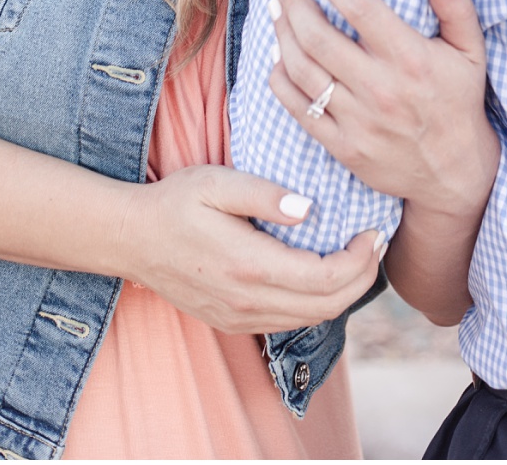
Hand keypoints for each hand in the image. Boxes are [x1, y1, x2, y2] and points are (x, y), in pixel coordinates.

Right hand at [114, 165, 380, 333]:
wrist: (129, 240)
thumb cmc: (175, 203)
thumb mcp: (219, 182)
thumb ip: (265, 195)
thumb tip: (308, 208)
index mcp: (249, 266)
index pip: (326, 279)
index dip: (361, 259)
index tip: (374, 230)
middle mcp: (247, 301)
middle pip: (328, 306)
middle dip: (363, 276)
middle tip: (377, 242)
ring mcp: (239, 317)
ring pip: (312, 319)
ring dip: (345, 292)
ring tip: (359, 256)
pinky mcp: (233, 322)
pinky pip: (290, 322)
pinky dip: (319, 303)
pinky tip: (325, 274)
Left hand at [270, 0, 498, 225]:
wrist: (454, 172)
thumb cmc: (460, 102)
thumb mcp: (471, 51)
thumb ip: (456, 7)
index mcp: (411, 59)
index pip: (362, 8)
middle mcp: (380, 88)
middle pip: (319, 36)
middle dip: (294, 3)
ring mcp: (358, 120)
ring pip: (303, 70)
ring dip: (282, 35)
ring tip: (276, 11)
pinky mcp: (342, 146)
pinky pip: (298, 109)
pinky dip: (281, 79)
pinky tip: (277, 58)